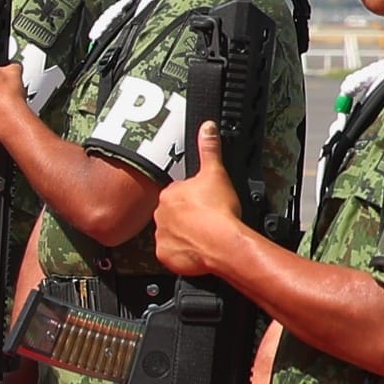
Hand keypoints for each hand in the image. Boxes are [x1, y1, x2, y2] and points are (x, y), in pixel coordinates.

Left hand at [147, 125, 247, 278]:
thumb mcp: (216, 173)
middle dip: (186, 215)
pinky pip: (171, 253)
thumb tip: (207, 127)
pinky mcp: (166, 256)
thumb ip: (210, 149)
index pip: (176, 192)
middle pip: (172, 213)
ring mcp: (162, 236)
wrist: (223, 244)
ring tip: (203, 234)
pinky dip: (182, 252)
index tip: (203, 202)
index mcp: (169, 194)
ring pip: (171, 232)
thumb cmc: (220, 212)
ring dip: (184, 233)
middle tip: (205, 218)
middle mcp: (160, 215)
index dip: (191, 197)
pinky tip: (197, 248)